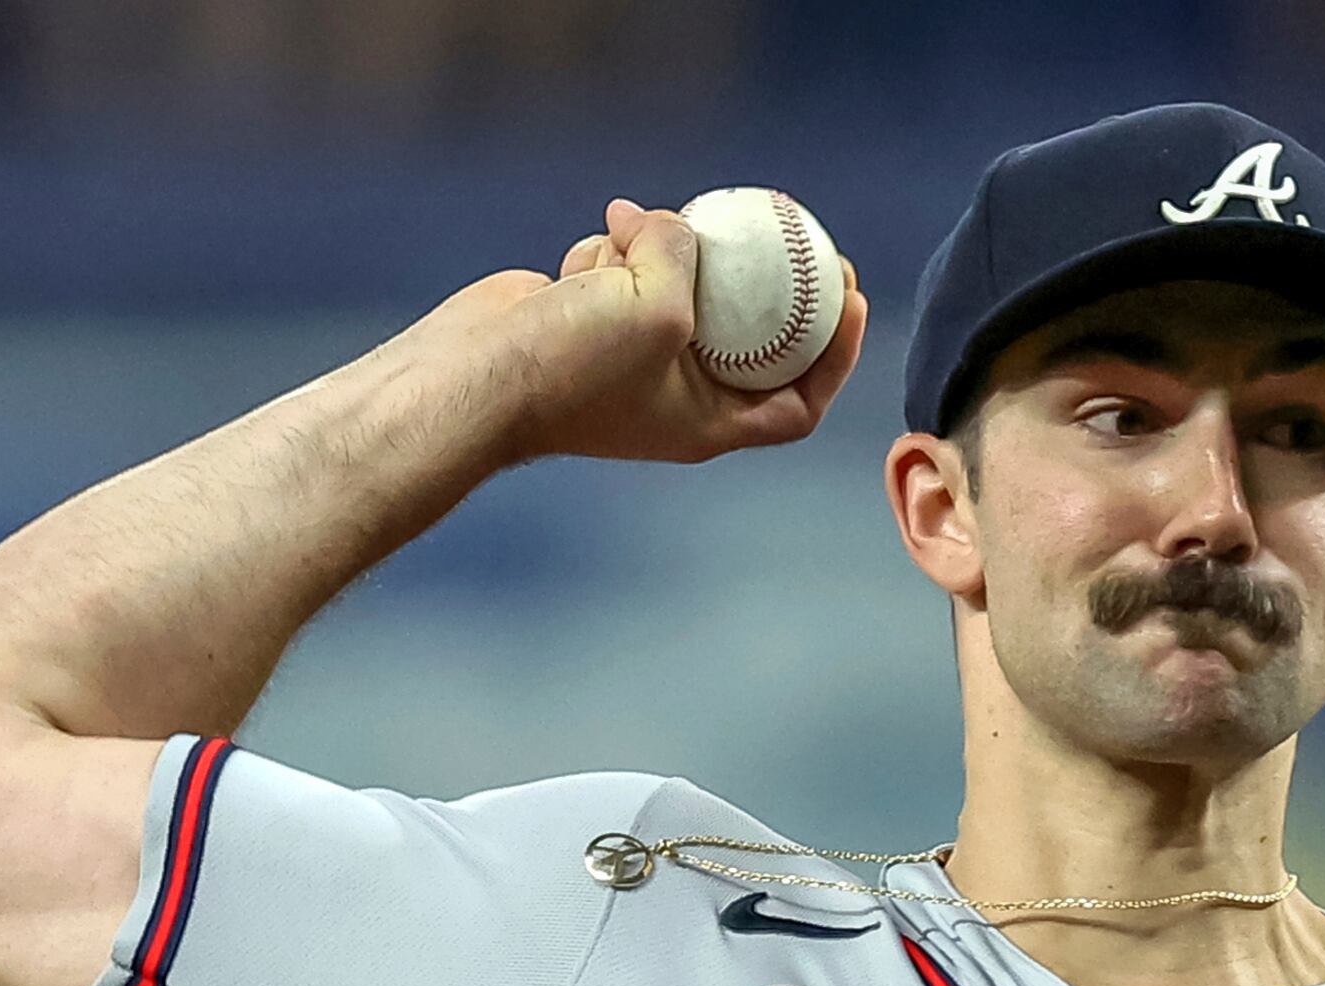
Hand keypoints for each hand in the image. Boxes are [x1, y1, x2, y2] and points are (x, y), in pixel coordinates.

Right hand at [431, 199, 869, 469]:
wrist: (473, 375)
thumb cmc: (571, 364)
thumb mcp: (657, 305)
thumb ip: (685, 257)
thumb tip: (670, 224)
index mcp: (708, 422)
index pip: (798, 402)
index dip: (836, 354)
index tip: (851, 297)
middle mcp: (676, 393)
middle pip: (750, 335)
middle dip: (770, 285)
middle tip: (800, 233)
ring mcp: (632, 354)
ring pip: (678, 284)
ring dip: (658, 254)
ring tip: (623, 253)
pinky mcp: (591, 318)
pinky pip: (624, 269)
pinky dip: (609, 254)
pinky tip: (579, 261)